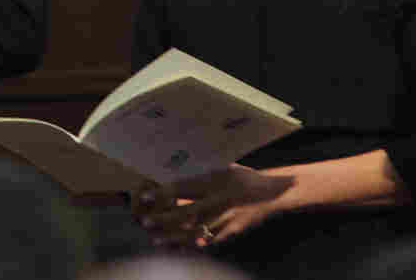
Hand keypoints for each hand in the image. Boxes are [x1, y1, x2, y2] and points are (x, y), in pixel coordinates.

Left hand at [133, 166, 295, 247]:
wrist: (271, 194)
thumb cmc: (243, 177)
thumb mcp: (224, 168)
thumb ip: (202, 175)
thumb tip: (172, 178)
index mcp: (217, 180)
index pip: (185, 187)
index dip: (163, 193)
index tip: (144, 196)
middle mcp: (220, 200)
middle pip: (186, 213)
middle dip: (164, 219)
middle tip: (146, 222)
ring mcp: (225, 218)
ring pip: (194, 231)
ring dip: (173, 236)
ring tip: (155, 239)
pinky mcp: (229, 231)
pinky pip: (207, 241)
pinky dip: (189, 245)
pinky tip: (176, 247)